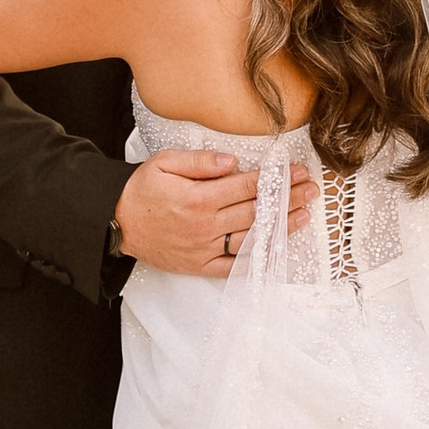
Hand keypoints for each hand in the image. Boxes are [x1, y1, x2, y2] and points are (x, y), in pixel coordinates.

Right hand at [114, 150, 317, 279]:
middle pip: (256, 211)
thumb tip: (233, 162)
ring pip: (250, 238)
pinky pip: (233, 266)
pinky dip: (255, 260)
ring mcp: (204, 248)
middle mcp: (206, 225)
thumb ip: (200, 161)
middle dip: (288, 199)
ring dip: (280, 227)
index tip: (297, 171)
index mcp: (199, 198)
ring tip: (304, 215)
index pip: (248, 187)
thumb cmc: (142, 190)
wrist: (116, 222)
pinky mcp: (199, 265)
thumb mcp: (165, 163)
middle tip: (312, 190)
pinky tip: (275, 249)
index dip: (277, 179)